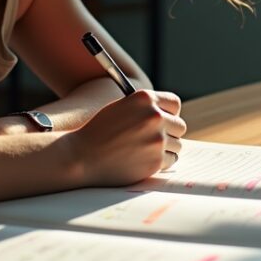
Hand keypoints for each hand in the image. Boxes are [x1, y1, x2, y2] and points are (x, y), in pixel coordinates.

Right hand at [68, 90, 187, 185]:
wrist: (80, 156)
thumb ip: (144, 109)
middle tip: (154, 139)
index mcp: (145, 98)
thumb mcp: (120, 108)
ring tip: (145, 151)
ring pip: (177, 145)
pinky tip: (143, 160)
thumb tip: (169, 116)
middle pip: (179, 126)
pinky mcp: (156, 160)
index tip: (163, 121)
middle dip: (169, 133)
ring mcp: (157, 139)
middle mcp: (154, 116)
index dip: (169, 113)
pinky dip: (160, 162)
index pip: (174, 104)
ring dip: (165, 149)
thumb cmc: (98, 132)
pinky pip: (170, 160)